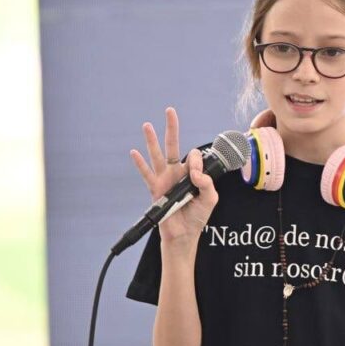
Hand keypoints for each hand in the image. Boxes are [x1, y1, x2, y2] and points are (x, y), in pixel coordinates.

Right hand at [129, 107, 218, 249]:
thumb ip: (207, 182)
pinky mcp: (155, 189)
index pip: (193, 157)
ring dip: (151, 140)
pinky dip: (139, 164)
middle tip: (169, 110)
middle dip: (171, 128)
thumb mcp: (210, 198)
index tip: (197, 175)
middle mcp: (177, 173)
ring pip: (157, 156)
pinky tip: (134, 152)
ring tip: (147, 125)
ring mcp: (165, 180)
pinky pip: (146, 174)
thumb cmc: (198, 216)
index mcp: (192, 173)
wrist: (184, 234)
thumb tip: (194, 169)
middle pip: (173, 146)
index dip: (196, 161)